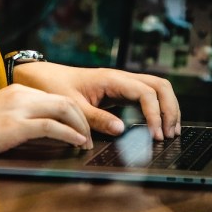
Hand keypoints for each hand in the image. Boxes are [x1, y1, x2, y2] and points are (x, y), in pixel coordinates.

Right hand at [0, 84, 92, 157]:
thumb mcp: (0, 117)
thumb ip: (22, 117)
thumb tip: (48, 131)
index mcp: (18, 89)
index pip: (56, 96)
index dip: (74, 111)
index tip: (82, 126)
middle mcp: (20, 93)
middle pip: (64, 99)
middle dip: (83, 118)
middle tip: (90, 135)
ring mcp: (17, 107)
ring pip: (63, 109)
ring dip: (80, 127)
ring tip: (86, 142)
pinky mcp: (14, 125)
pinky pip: (51, 127)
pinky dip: (69, 134)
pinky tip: (76, 143)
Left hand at [13, 62, 180, 140]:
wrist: (40, 76)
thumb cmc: (53, 88)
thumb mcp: (71, 107)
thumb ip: (95, 119)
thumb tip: (121, 129)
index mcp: (111, 79)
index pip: (146, 92)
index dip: (155, 114)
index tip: (155, 135)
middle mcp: (121, 78)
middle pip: (160, 86)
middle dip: (170, 108)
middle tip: (170, 133)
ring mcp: (122, 83)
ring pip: (157, 88)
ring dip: (167, 107)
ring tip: (170, 131)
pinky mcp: (120, 90)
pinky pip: (146, 94)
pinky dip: (157, 107)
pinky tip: (158, 125)